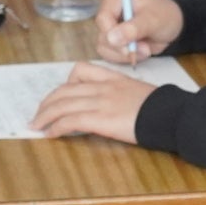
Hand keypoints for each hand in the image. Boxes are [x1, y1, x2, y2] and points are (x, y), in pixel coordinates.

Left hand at [29, 62, 157, 142]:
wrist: (169, 114)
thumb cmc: (160, 107)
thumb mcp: (139, 92)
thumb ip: (122, 95)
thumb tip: (114, 108)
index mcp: (112, 78)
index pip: (80, 71)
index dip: (65, 83)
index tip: (61, 96)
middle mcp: (102, 87)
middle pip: (64, 90)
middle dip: (47, 103)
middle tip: (38, 114)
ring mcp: (99, 101)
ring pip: (61, 104)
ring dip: (45, 116)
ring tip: (36, 125)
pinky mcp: (98, 118)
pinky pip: (69, 121)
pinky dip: (55, 127)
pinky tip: (50, 133)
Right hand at [94, 0, 183, 64]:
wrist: (173, 26)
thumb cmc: (165, 15)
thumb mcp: (154, 20)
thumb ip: (134, 28)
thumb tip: (111, 38)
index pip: (103, 18)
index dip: (112, 36)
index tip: (128, 49)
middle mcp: (108, 11)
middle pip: (102, 35)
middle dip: (123, 48)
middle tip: (145, 50)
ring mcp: (109, 27)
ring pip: (104, 48)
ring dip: (124, 55)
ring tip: (145, 50)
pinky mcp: (112, 41)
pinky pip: (110, 55)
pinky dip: (124, 59)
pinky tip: (140, 53)